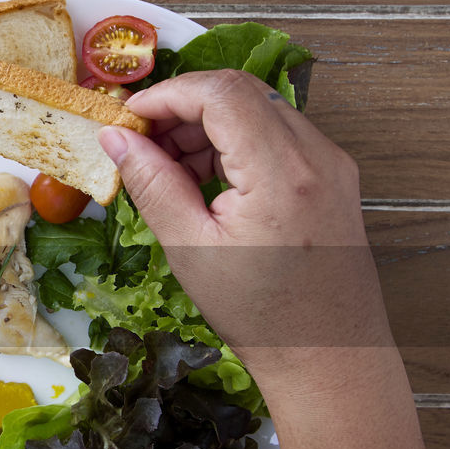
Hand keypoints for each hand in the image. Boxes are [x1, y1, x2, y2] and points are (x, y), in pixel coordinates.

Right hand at [98, 69, 393, 383]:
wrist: (329, 355)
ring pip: (258, 110)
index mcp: (281, 172)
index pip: (220, 93)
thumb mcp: (190, 249)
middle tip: (140, 145)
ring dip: (206, 127)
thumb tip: (115, 138)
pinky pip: (276, 135)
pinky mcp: (333, 175)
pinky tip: (205, 183)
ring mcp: (331, 162)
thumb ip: (152, 184)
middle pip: (240, 93)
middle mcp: (316, 155)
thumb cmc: (260, 315)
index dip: (166, 95)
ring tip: (169, 172)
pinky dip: (234, 144)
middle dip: (182, 108)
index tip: (128, 119)